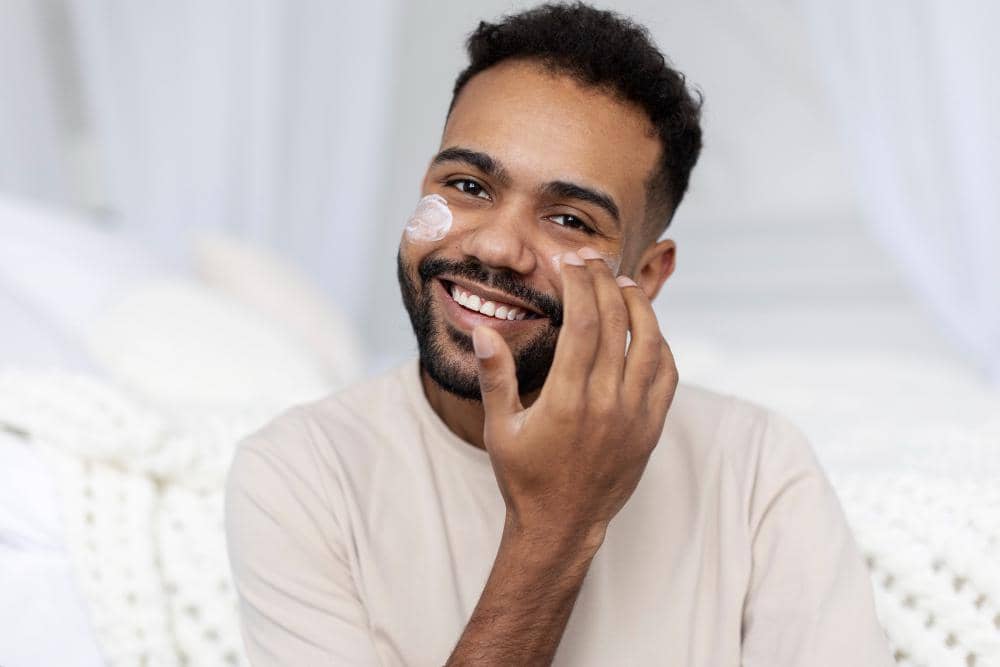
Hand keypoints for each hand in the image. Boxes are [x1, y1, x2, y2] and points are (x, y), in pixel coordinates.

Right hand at [471, 247, 677, 550]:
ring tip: (623, 283)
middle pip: (617, 323)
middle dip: (605, 282)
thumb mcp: (499, 428)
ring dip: (639, 306)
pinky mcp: (651, 428)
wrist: (562, 525)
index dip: (580, 284)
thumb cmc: (524, 476)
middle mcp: (607, 404)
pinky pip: (667, 374)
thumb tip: (483, 330)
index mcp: (567, 400)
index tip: (571, 262)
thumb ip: (494, 376)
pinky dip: (660, 343)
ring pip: (650, 343)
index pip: (584, 323)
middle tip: (594, 260)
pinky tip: (646, 328)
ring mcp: (635, 417)